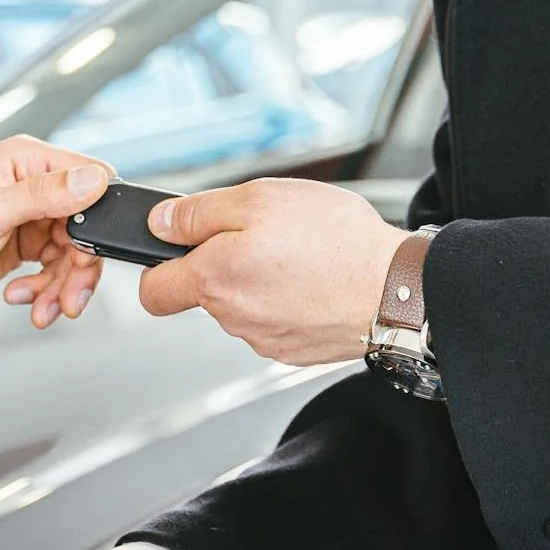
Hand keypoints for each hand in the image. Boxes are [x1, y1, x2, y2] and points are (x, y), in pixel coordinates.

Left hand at [0, 135, 110, 325]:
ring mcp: (31, 217)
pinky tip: (22, 296)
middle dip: (80, 266)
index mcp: (25, 161)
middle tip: (69, 298)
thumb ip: (41, 195)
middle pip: (88, 224)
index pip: (90, 176)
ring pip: (75, 253)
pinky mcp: (27, 245)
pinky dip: (46, 289)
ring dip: (63, 286)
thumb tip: (90, 181)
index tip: (90, 250)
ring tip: (44, 307)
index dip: (98, 215)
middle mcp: (33, 185)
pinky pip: (56, 269)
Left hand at [137, 178, 408, 364]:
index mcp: (214, 279)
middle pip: (204, 293)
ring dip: (260, 280)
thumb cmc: (336, 242)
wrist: (396, 290)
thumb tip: (160, 223)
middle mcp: (232, 318)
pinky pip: (275, 320)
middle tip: (264, 237)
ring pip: (242, 306)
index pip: (152, 292)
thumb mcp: (260, 199)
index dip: (159, 267)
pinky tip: (314, 279)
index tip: (179, 249)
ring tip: (299, 255)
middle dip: (223, 264)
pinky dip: (288, 300)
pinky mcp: (292, 350)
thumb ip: (198, 213)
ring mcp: (263, 339)